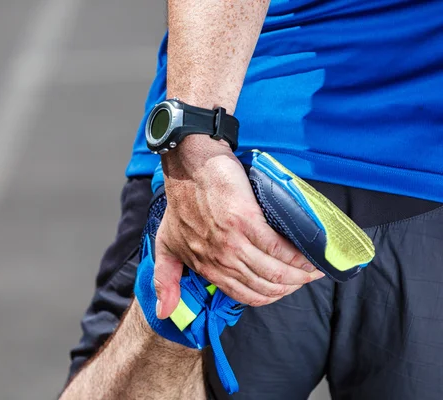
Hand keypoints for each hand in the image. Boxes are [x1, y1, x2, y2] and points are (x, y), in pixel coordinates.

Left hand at [154, 136, 324, 318]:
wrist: (188, 166)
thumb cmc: (181, 201)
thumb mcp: (166, 243)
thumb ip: (166, 277)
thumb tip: (164, 312)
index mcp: (205, 267)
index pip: (246, 295)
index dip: (271, 296)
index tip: (287, 286)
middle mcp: (219, 259)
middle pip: (265, 286)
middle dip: (291, 286)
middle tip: (307, 276)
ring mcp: (232, 242)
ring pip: (275, 271)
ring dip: (300, 273)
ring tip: (315, 267)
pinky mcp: (245, 221)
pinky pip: (278, 248)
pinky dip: (298, 255)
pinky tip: (310, 253)